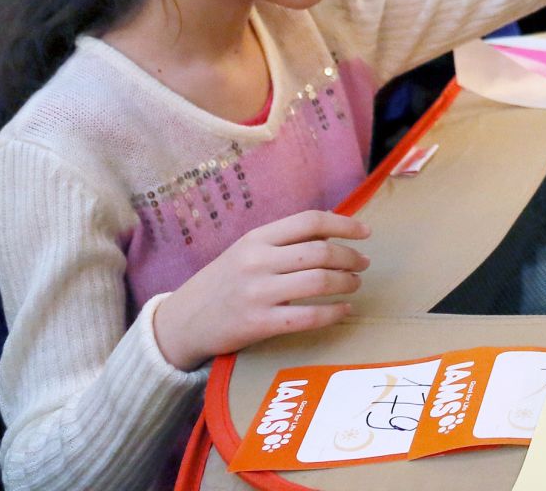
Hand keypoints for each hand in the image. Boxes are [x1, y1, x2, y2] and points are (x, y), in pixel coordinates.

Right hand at [151, 210, 371, 370]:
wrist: (180, 323)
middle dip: (350, 257)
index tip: (365, 232)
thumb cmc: (220, 285)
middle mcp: (257, 261)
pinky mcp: (257, 324)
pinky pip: (307, 316)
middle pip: (320, 251)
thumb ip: (281, 243)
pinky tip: (344, 311)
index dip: (344, 224)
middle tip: (363, 264)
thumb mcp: (245, 252)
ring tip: (354, 285)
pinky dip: (333, 312)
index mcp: (256, 238)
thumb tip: (331, 234)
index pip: (309, 221)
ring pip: (318, 281)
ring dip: (346, 282)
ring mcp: (256, 292)